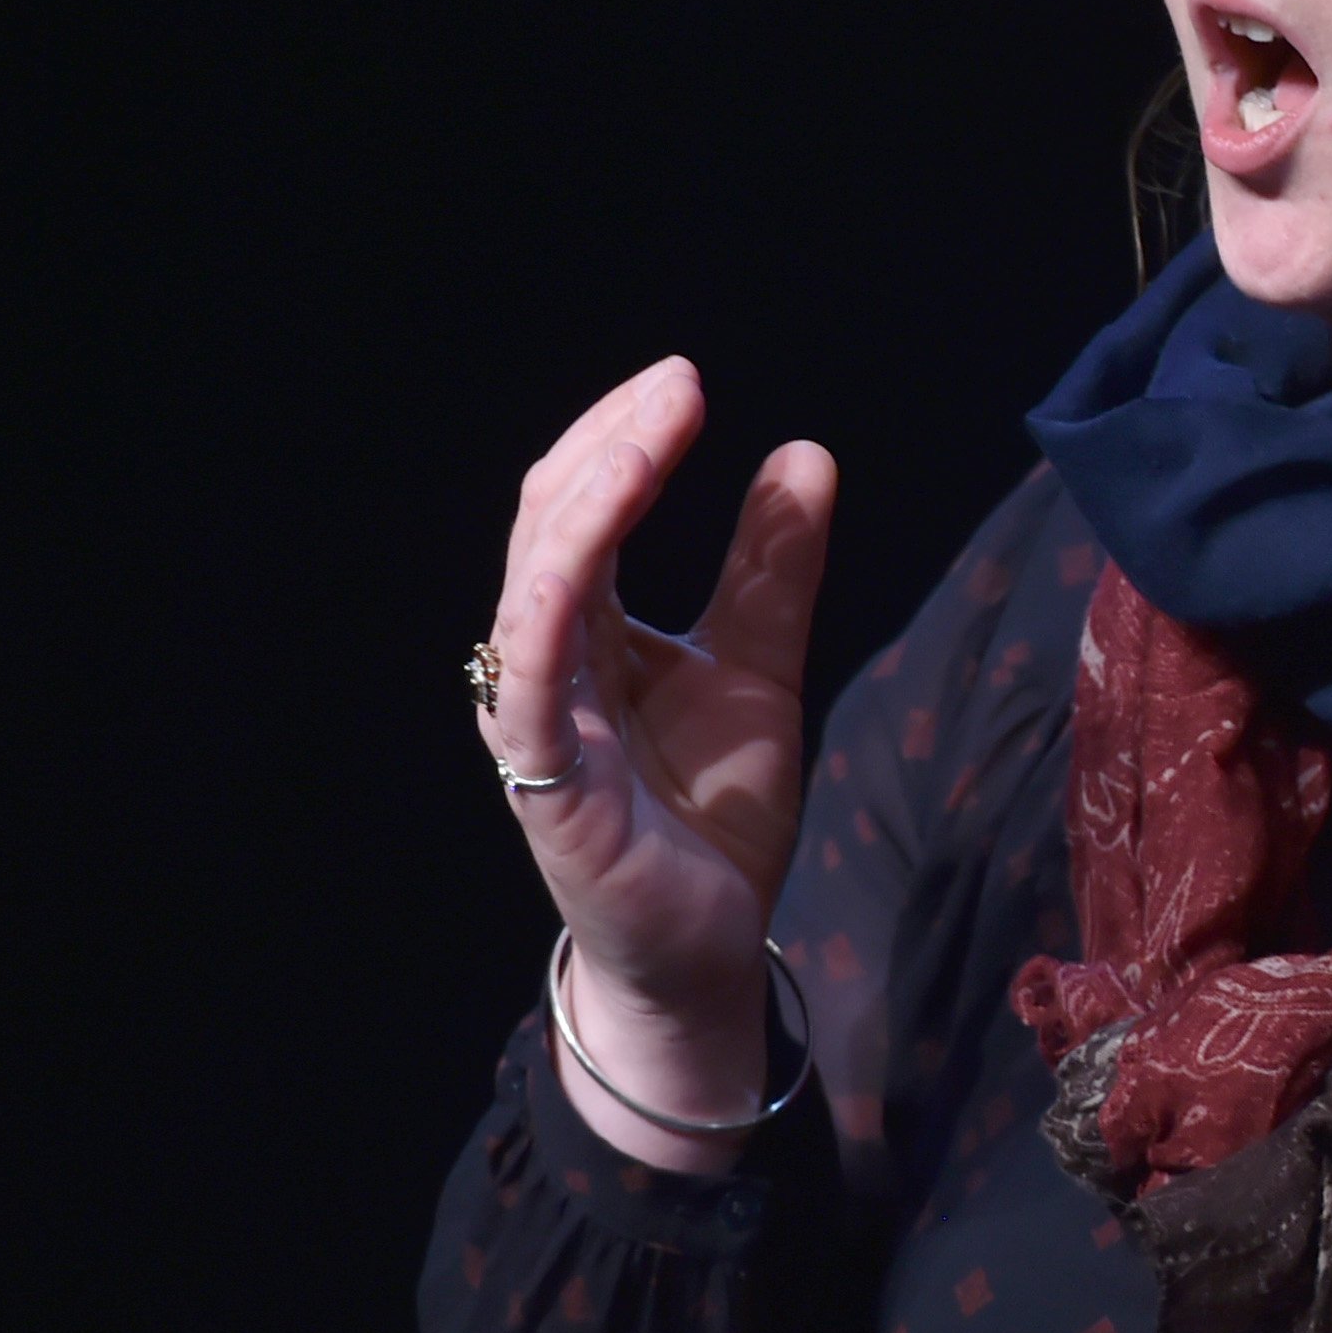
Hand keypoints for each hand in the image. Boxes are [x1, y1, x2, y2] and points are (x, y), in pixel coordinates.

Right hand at [477, 358, 835, 1156]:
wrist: (708, 951)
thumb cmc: (710, 816)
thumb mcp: (760, 669)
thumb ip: (773, 570)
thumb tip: (803, 452)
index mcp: (589, 630)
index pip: (582, 504)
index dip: (623, 436)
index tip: (685, 381)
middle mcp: (546, 662)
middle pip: (549, 524)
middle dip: (608, 445)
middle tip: (676, 385)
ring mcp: (537, 722)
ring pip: (534, 589)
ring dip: (586, 507)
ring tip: (646, 441)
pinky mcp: (546, 785)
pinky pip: (528, 687)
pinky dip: (547, 615)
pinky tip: (579, 563)